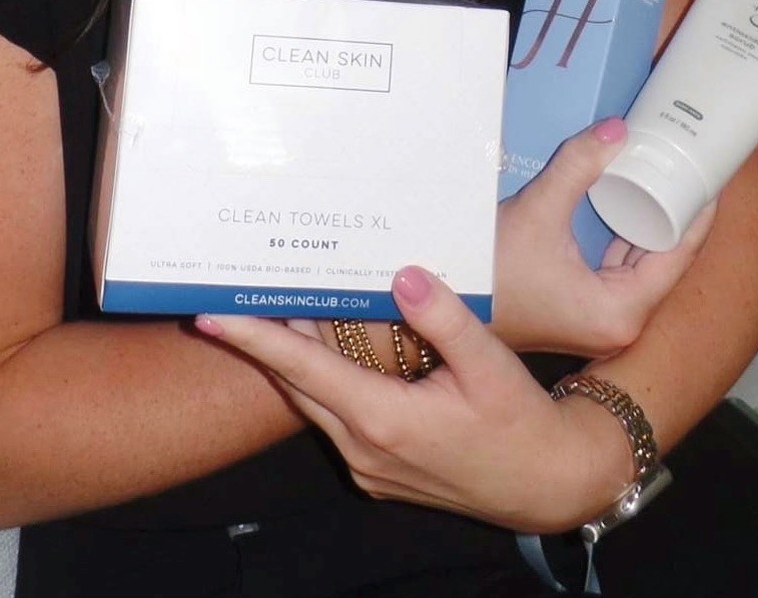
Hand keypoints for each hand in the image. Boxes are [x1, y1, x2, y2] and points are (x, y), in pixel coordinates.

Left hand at [195, 267, 624, 533]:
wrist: (547, 484)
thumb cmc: (520, 422)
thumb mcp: (489, 365)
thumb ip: (444, 318)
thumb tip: (402, 274)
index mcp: (383, 420)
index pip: (301, 369)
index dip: (254, 339)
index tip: (210, 315)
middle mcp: (364, 448)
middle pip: (298, 384)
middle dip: (265, 340)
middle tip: (241, 289)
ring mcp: (368, 466)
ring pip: (315, 402)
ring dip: (296, 359)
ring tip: (278, 305)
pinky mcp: (379, 470)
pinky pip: (337, 417)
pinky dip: (326, 380)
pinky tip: (333, 345)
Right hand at [493, 117, 714, 355]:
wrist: (449, 310)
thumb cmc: (490, 273)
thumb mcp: (538, 211)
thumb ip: (579, 165)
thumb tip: (618, 129)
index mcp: (622, 311)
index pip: (679, 256)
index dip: (698, 213)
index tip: (711, 174)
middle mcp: (620, 322)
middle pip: (665, 260)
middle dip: (675, 211)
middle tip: (685, 165)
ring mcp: (602, 319)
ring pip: (641, 263)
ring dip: (649, 222)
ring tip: (662, 175)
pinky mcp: (585, 310)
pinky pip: (620, 268)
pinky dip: (625, 237)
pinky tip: (626, 203)